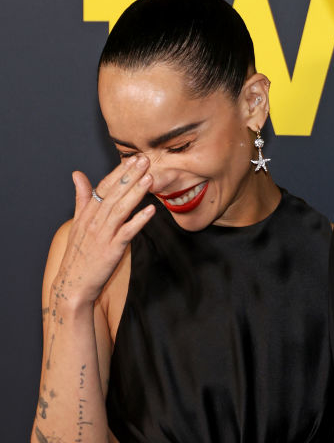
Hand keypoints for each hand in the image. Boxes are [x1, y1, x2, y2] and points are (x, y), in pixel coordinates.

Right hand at [53, 156, 154, 307]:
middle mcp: (94, 221)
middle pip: (114, 194)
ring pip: (121, 209)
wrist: (73, 283)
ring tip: (150, 178)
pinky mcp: (111, 250)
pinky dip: (138, 220)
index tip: (133, 158)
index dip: (119, 172)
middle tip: (145, 160)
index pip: (104, 187)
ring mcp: (102, 235)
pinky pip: (127, 232)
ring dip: (136, 193)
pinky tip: (151, 210)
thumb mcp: (77, 223)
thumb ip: (81, 198)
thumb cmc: (78, 254)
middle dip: (130, 176)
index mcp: (87, 213)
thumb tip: (77, 174)